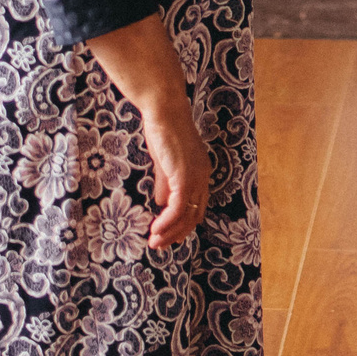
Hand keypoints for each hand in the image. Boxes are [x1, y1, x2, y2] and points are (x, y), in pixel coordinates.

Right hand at [141, 96, 211, 250]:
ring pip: (186, 216)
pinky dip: (166, 222)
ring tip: (154, 242)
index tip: (168, 234)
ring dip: (169, 233)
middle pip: (194, 216)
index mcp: (200, 172)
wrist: (164, 111)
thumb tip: (161, 203)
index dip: (183, 223)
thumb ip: (165, 182)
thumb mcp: (164, 162)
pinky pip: (177, 209)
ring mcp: (195, 178)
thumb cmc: (163, 130)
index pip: (197, 206)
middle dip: (176, 234)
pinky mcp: (184, 177)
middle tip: (159, 245)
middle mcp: (202, 177)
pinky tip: (155, 230)